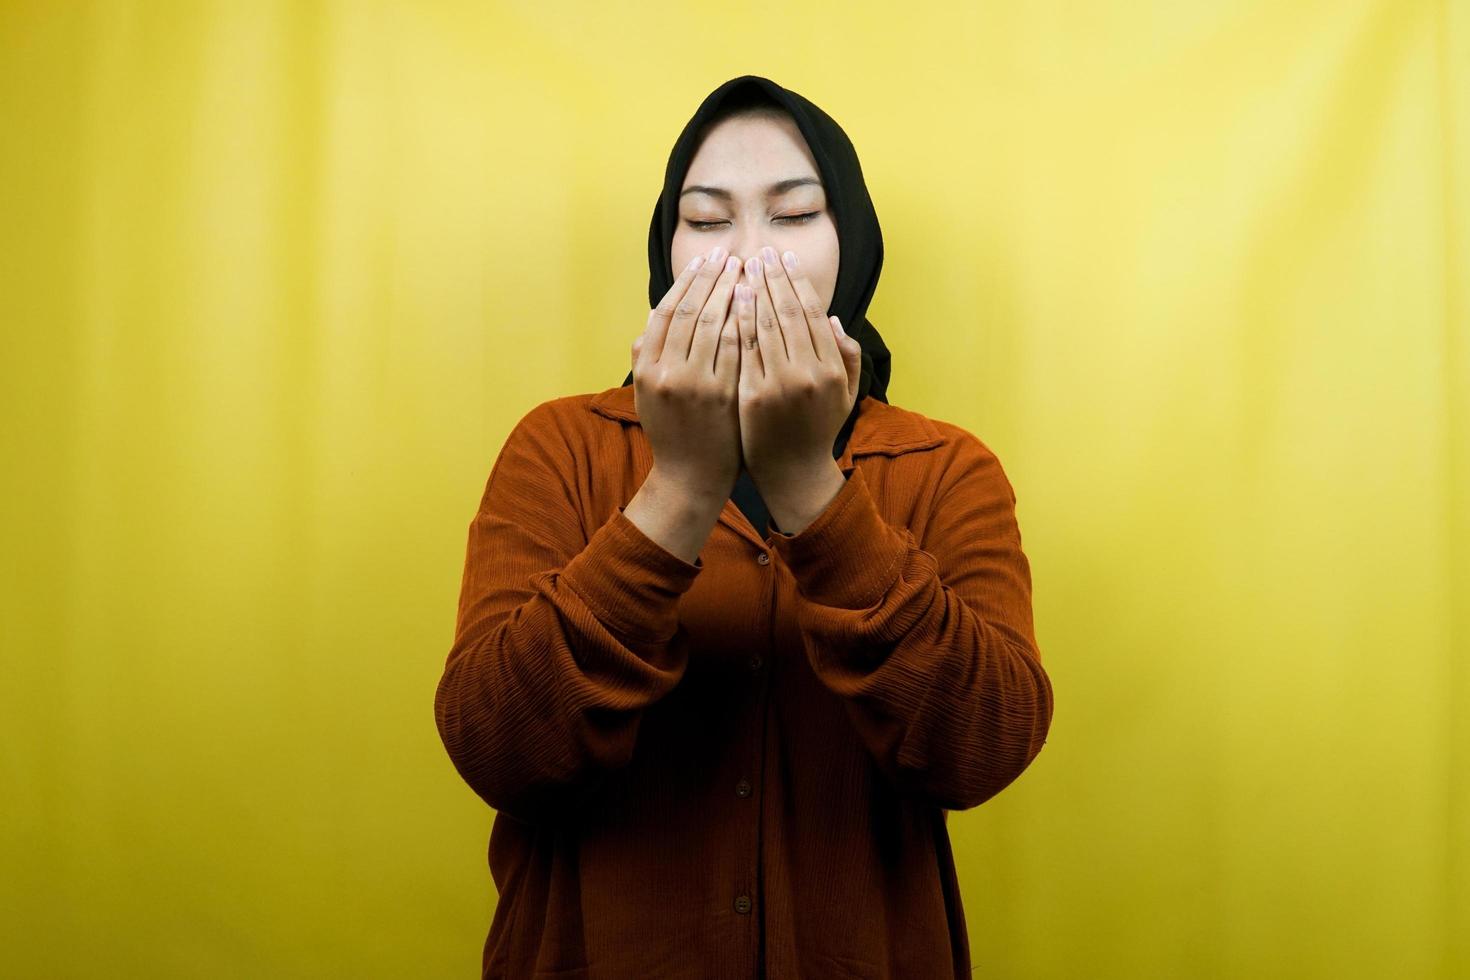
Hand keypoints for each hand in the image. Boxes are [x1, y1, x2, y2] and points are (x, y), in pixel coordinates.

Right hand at [631, 246, 744, 499]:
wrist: (691, 478)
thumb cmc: (671, 433)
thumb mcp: (646, 394)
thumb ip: (646, 354)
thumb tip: (656, 311)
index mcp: (648, 368)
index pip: (668, 311)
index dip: (687, 282)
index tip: (705, 260)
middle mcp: (669, 373)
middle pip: (694, 311)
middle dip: (713, 278)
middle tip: (730, 254)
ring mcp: (698, 385)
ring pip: (717, 325)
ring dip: (733, 291)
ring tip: (747, 269)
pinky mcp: (725, 396)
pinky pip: (738, 349)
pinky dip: (747, 321)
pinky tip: (757, 302)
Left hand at [734, 246, 862, 490]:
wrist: (792, 473)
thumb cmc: (817, 430)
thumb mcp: (845, 395)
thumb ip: (846, 357)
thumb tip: (833, 320)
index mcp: (832, 369)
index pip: (813, 313)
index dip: (797, 282)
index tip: (784, 259)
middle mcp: (809, 374)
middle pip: (788, 313)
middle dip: (772, 278)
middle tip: (759, 252)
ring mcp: (780, 386)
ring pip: (764, 326)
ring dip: (752, 292)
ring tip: (742, 267)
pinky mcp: (753, 397)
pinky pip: (743, 351)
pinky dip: (737, 322)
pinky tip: (730, 301)